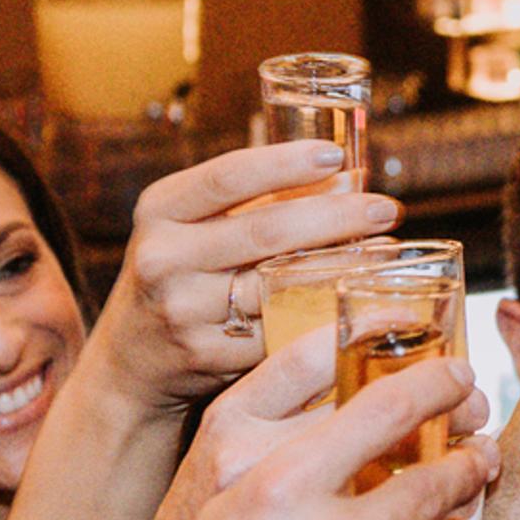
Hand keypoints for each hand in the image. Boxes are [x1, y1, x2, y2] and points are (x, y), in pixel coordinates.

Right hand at [85, 140, 402, 413]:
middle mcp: (164, 257)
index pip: (230, 176)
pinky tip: (356, 299)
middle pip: (267, 230)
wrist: (132, 363)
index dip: (287, 164)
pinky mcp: (206, 355)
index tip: (337, 155)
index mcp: (161, 209)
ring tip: (387, 253)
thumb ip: (260, 200)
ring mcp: (183, 310)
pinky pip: (277, 330)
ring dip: (342, 267)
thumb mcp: (195, 226)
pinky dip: (322, 314)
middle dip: (338, 217)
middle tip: (387, 209)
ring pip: (280, 285)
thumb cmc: (181, 275)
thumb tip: (346, 176)